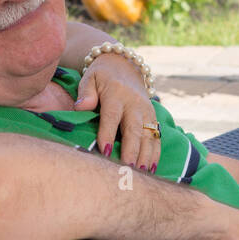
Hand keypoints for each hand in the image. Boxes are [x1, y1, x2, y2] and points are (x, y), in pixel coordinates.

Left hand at [74, 51, 159, 171]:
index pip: (112, 115)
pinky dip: (155, 153)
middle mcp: (134, 103)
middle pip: (134, 129)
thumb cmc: (101, 77)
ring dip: (145, 155)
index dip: (108, 133)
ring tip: (141, 173)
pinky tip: (152, 169)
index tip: (104, 151)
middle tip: (127, 168)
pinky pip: (157, 137)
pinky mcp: (153, 117)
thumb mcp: (90, 78)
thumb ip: (86, 92)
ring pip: (148, 135)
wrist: (125, 66)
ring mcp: (146, 111)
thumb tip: (81, 106)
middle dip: (131, 150)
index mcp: (116, 93)